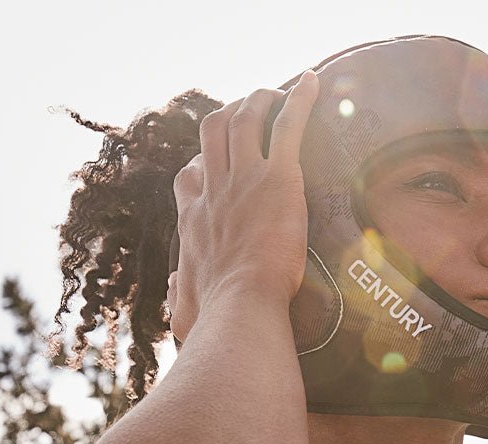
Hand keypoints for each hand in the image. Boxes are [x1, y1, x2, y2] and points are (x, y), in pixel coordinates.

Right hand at [167, 71, 319, 343]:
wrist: (240, 310)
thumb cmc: (216, 319)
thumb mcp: (184, 308)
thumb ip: (179, 293)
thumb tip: (176, 285)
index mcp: (193, 220)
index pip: (191, 175)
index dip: (204, 161)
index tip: (217, 160)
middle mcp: (213, 190)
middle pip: (212, 132)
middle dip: (230, 113)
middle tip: (250, 111)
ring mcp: (243, 179)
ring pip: (245, 118)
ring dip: (259, 99)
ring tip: (276, 92)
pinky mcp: (278, 178)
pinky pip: (288, 125)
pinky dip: (300, 98)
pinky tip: (312, 81)